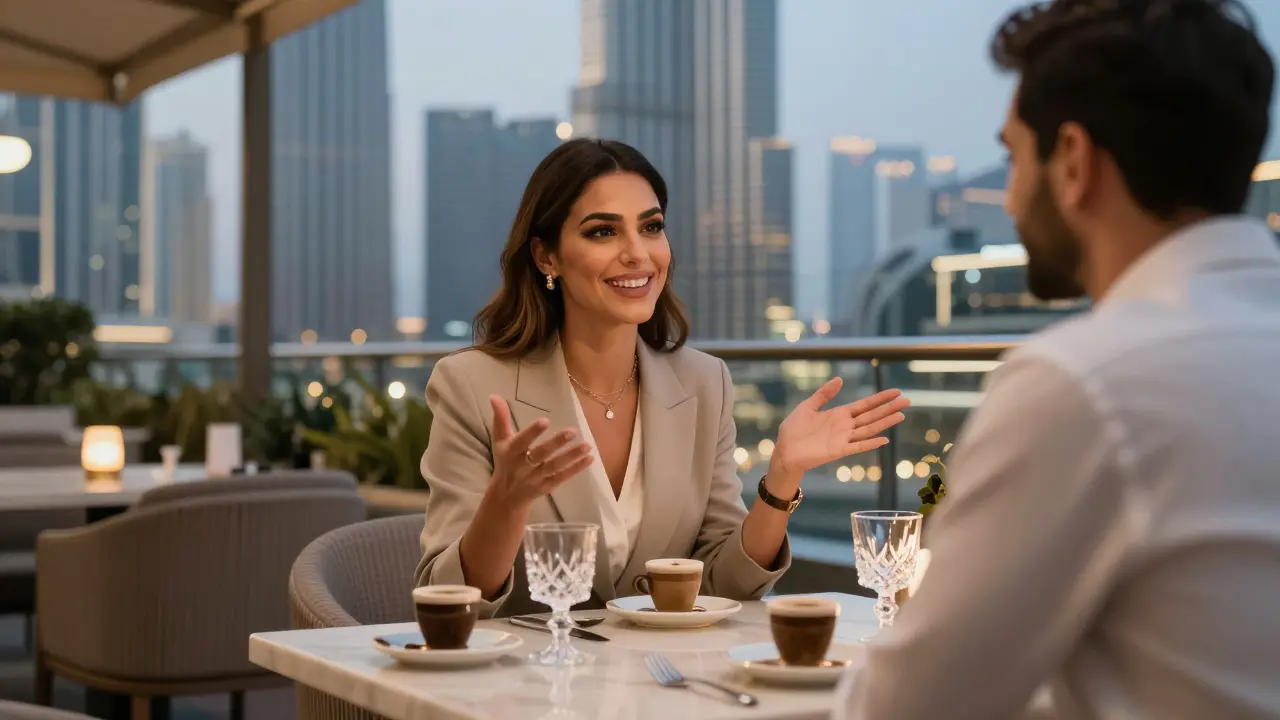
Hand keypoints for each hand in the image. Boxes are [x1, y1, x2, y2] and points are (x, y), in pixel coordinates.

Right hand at [483, 395, 593, 511]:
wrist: (506, 496)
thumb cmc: (505, 460)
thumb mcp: (500, 440)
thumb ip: (500, 418)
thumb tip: (494, 395)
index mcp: (511, 452)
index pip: (522, 441)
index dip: (532, 432)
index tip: (545, 421)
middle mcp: (523, 466)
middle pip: (541, 454)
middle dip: (556, 444)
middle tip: (572, 431)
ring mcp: (536, 478)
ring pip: (555, 466)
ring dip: (571, 456)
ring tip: (587, 446)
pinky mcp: (547, 486)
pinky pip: (562, 477)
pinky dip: (576, 469)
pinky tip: (589, 458)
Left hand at [772, 379, 909, 477]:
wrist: (784, 451)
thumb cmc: (793, 430)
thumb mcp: (807, 406)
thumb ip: (824, 394)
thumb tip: (839, 379)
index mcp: (839, 414)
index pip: (864, 404)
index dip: (880, 398)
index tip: (895, 391)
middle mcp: (845, 426)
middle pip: (871, 415)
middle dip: (888, 408)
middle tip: (907, 400)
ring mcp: (843, 438)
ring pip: (869, 429)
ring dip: (884, 423)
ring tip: (901, 415)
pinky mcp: (838, 450)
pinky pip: (858, 446)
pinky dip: (871, 443)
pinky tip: (884, 439)